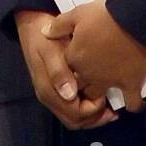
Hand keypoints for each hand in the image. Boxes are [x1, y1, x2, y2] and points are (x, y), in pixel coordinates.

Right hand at [15, 9, 116, 129]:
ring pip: (74, 118)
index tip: (103, 95)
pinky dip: (88, 109)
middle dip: (95, 118)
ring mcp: (52, 94)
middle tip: (112, 109)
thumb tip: (69, 94)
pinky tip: (100, 100)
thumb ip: (58, 71)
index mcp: (47, 89)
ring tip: (110, 109)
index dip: (91, 110)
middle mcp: (48, 96)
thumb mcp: (50, 49)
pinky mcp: (56, 89)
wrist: (32, 24)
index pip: (73, 113)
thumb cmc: (42, 36)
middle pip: (75, 120)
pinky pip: (73, 108)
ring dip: (93, 116)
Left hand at [45, 0, 145, 111]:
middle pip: (79, 86)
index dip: (68, 66)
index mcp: (75, 57)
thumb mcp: (77, 14)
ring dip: (100, 94)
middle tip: (89, 75)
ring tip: (105, 88)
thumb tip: (45, 33)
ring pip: (98, 96)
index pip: (64, 69)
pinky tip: (133, 102)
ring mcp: (109, 81)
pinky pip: (131, 103)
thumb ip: (59, 26)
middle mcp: (89, 73)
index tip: (74, 62)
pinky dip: (133, 104)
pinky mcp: (130, 83)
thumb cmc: (104, 15)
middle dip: (81, 83)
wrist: (133, 19)